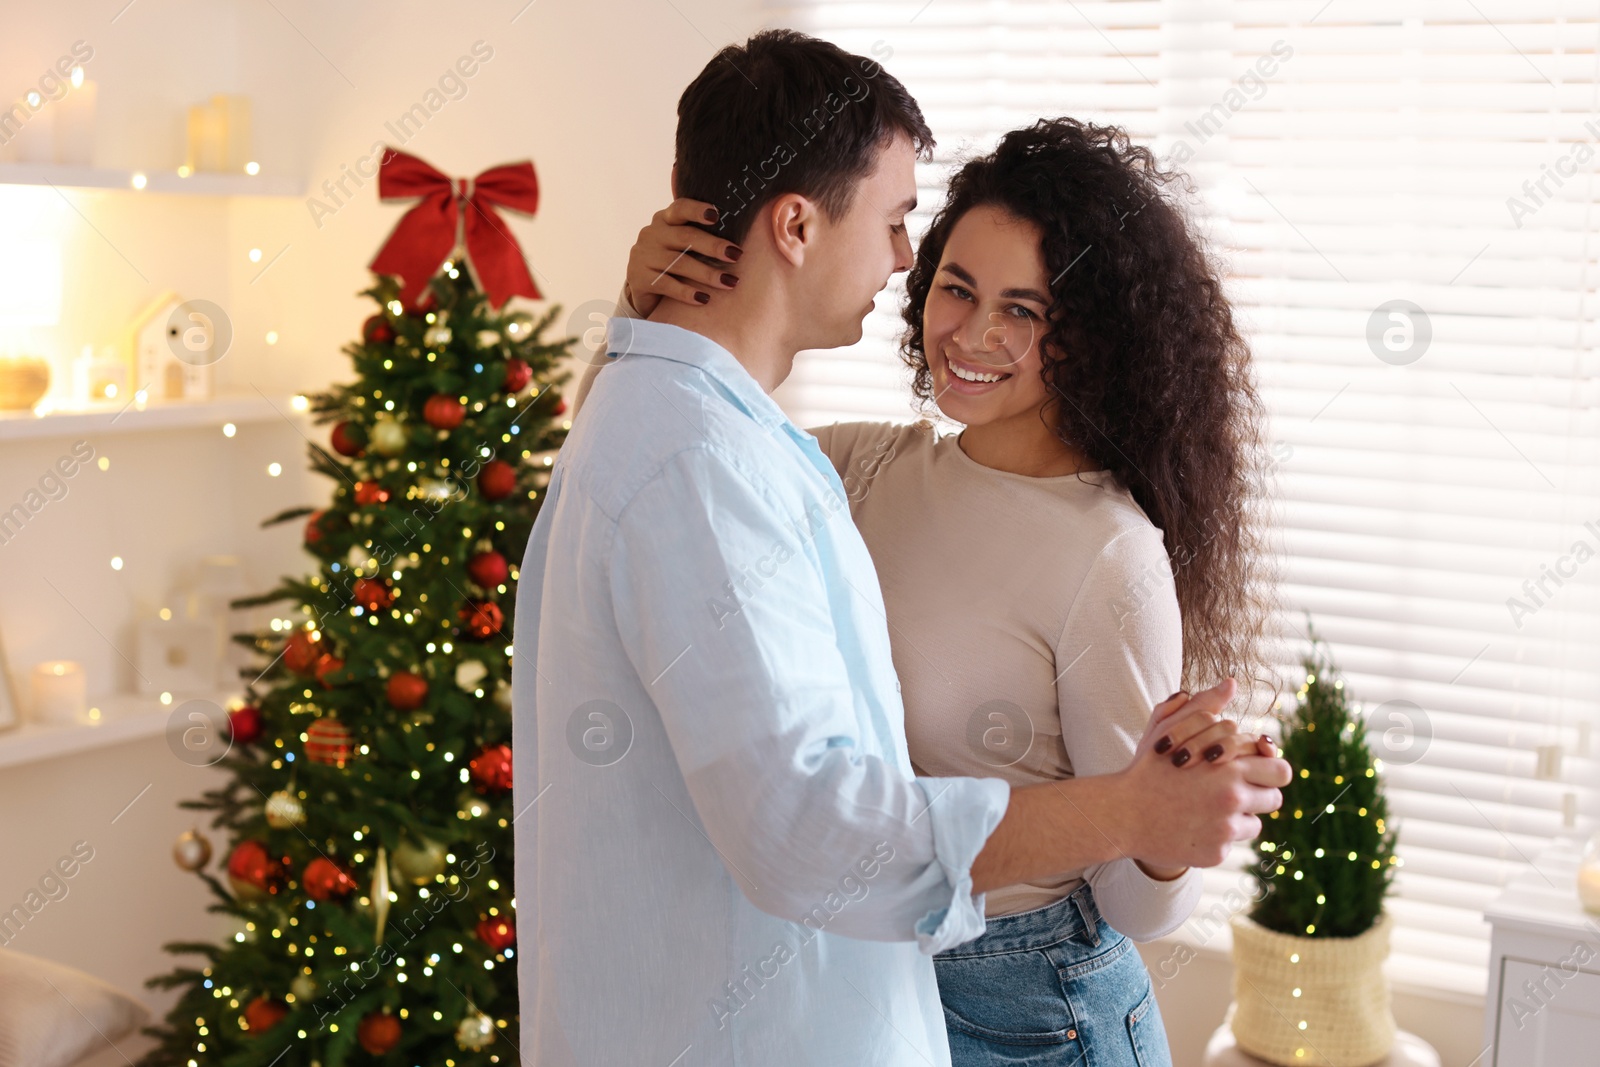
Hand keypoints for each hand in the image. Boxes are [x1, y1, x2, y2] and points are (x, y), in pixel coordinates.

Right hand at [625, 198, 742, 315]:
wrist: (643, 287)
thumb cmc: (674, 261)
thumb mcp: (682, 244)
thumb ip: (701, 236)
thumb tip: (740, 241)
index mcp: (664, 220)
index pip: (680, 208)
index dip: (697, 210)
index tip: (716, 215)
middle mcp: (651, 234)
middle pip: (685, 237)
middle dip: (713, 246)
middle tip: (736, 255)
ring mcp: (643, 256)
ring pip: (679, 263)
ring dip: (707, 273)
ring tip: (730, 282)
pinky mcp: (639, 279)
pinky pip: (667, 285)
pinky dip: (687, 293)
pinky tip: (705, 299)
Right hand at [1113, 680, 1290, 868]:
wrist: (1122, 814)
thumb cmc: (1148, 767)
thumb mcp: (1172, 730)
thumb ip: (1205, 705)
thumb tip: (1232, 683)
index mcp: (1230, 768)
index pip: (1280, 769)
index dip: (1268, 767)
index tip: (1253, 769)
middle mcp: (1233, 799)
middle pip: (1274, 798)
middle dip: (1260, 792)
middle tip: (1238, 790)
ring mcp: (1225, 830)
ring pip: (1254, 823)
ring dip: (1238, 815)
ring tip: (1209, 807)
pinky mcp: (1216, 853)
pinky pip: (1231, 842)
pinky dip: (1217, 835)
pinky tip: (1194, 825)